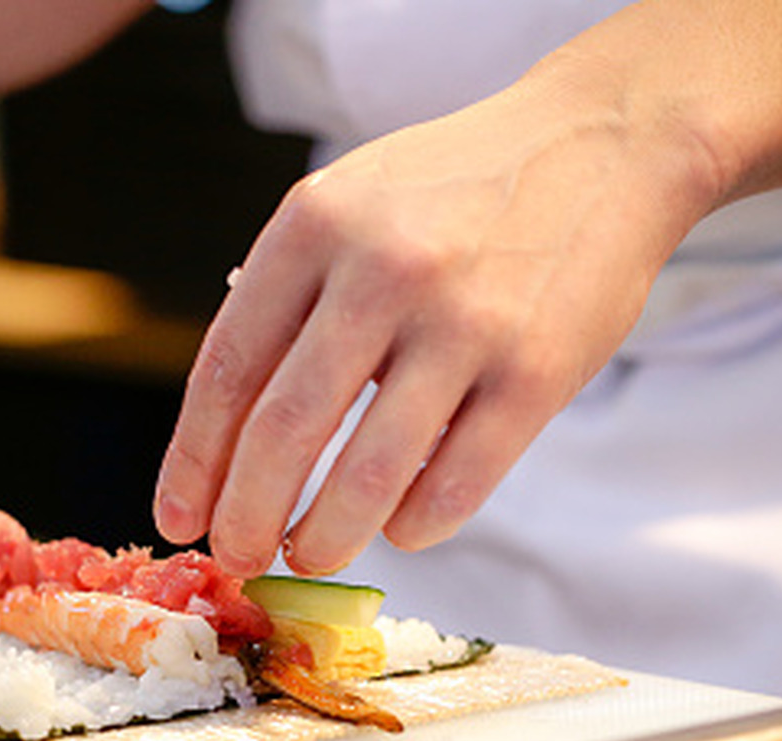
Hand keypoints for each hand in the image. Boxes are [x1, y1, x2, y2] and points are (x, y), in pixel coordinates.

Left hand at [154, 71, 716, 577]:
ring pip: (366, 475)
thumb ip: (285, 298)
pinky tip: (398, 528)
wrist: (600, 145)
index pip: (226, 369)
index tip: (180, 516)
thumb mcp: (347, 205)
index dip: (194, 460)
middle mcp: (383, 271)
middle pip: (282, 431)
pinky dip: (414, 524)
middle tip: (240, 556)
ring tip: (311, 555)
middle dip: (247, 516)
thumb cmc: (454, 191)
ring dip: (325, 538)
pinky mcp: (537, 371)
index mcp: (314, 226)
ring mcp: (464, 322)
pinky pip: (455, 482)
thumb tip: (222, 433)